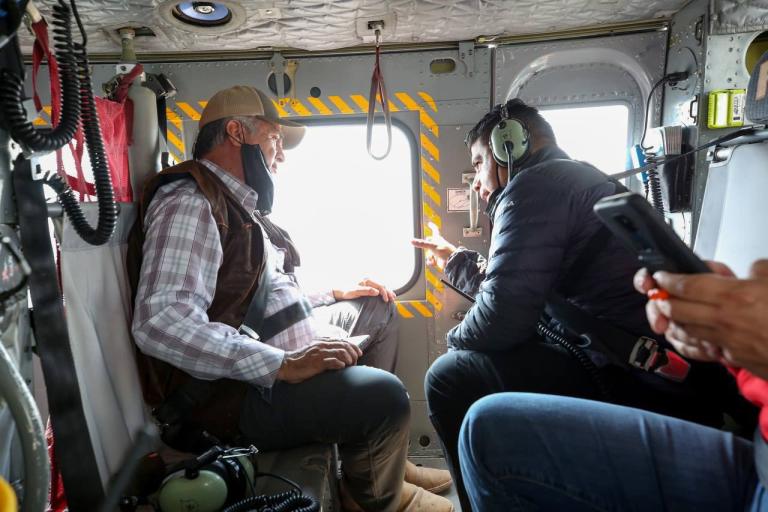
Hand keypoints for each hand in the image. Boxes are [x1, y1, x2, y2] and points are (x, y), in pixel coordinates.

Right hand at [276, 341, 361, 383]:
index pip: (343, 340)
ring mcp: (320, 353)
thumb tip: (340, 353)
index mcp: (322, 341)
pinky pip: (332, 361)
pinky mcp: (317, 362)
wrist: (287, 365)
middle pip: (344, 345)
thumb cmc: (301, 360)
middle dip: (353, 354)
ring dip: (348, 359)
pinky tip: (342, 368)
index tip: (359, 353)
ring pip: (341, 352)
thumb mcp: (314, 350)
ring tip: (349, 365)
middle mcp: (322, 345)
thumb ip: (325, 349)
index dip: (353, 346)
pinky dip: (340, 364)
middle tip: (354, 362)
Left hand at [333, 278, 395, 302]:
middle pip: (381, 285)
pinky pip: (376, 286)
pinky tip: (384, 294)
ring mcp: (367, 281)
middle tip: (393, 299)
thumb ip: (366, 291)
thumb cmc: (345, 291)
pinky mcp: (366, 284)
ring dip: (386, 291)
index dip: (385, 293)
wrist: (338, 289)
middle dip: (388, 292)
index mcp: (366, 279)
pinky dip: (382, 290)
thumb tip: (377, 292)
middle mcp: (368, 279)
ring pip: (380, 285)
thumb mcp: (355, 292)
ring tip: (392, 296)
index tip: (386, 300)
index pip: (380, 286)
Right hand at [411, 222, 456, 270]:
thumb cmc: (445, 251)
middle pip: (429, 243)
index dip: (432, 226)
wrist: (451, 261)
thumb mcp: (431, 245)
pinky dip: (431, 261)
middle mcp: (438, 244)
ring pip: (429, 252)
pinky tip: (433, 262)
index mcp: (438, 238)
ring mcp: (437, 251)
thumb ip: (421, 243)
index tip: (430, 223)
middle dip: (427, 246)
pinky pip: (431, 260)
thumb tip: (412, 241)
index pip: (435, 230)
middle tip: (427, 247)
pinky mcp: (437, 258)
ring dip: (429, 256)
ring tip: (432, 257)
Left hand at [634, 260, 767, 378]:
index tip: (661, 276)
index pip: (687, 286)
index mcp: (734, 296)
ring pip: (688, 331)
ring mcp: (728, 343)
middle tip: (660, 294)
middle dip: (664, 301)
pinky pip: (706, 347)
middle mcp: (724, 321)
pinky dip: (695, 339)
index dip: (669, 280)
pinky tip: (696, 334)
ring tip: (672, 312)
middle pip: (678, 310)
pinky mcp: (736, 359)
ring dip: (676, 321)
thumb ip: (761, 271)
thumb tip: (751, 270)